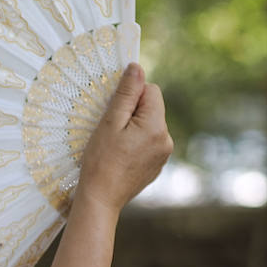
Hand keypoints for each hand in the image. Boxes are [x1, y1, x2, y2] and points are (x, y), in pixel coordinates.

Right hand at [77, 63, 172, 213]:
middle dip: (132, 112)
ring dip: (134, 128)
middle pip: (152, 108)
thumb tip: (137, 68)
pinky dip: (136, 143)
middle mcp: (166, 139)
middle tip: (112, 130)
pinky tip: (121, 156)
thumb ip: (126, 94)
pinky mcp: (157, 165)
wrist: (101, 198)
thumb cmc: (100, 161)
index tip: (114, 112)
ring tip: (115, 145)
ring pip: (150, 125)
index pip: (151, 91)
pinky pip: (149, 142)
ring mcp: (164, 154)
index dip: (131, 96)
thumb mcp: (110, 123)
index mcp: (156, 126)